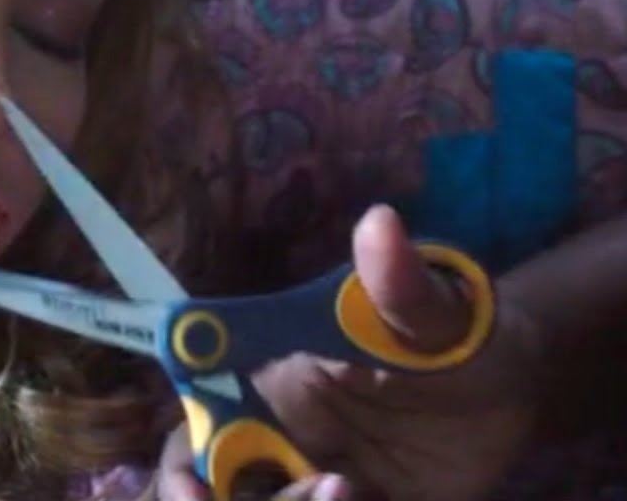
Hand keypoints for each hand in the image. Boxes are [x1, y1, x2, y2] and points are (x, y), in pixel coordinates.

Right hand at [156, 205, 544, 500]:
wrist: (517, 384)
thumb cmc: (453, 329)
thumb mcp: (432, 310)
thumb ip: (399, 284)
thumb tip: (381, 224)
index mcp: (267, 392)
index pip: (194, 437)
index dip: (180, 474)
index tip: (196, 495)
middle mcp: (280, 445)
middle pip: (220, 493)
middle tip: (329, 492)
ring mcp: (319, 484)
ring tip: (360, 492)